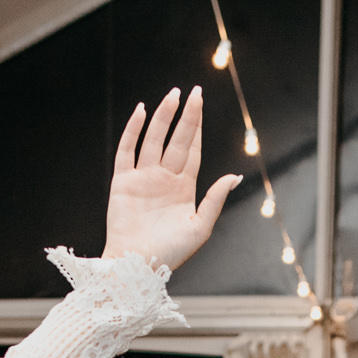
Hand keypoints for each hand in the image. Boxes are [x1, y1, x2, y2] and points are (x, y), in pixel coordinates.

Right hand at [103, 88, 240, 270]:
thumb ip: (215, 199)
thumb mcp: (200, 227)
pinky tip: (141, 111)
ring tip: (173, 95)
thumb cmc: (171, 253)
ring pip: (154, 140)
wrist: (138, 265)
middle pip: (177, 140)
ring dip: (163, 117)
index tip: (201, 105)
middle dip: (186, 117)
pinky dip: (133, 130)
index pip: (193, 151)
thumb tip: (234, 176)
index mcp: (183, 189)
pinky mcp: (123, 182)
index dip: (197, 129)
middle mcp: (164, 179)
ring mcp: (143, 178)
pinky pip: (127, 150)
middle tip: (194, 92)